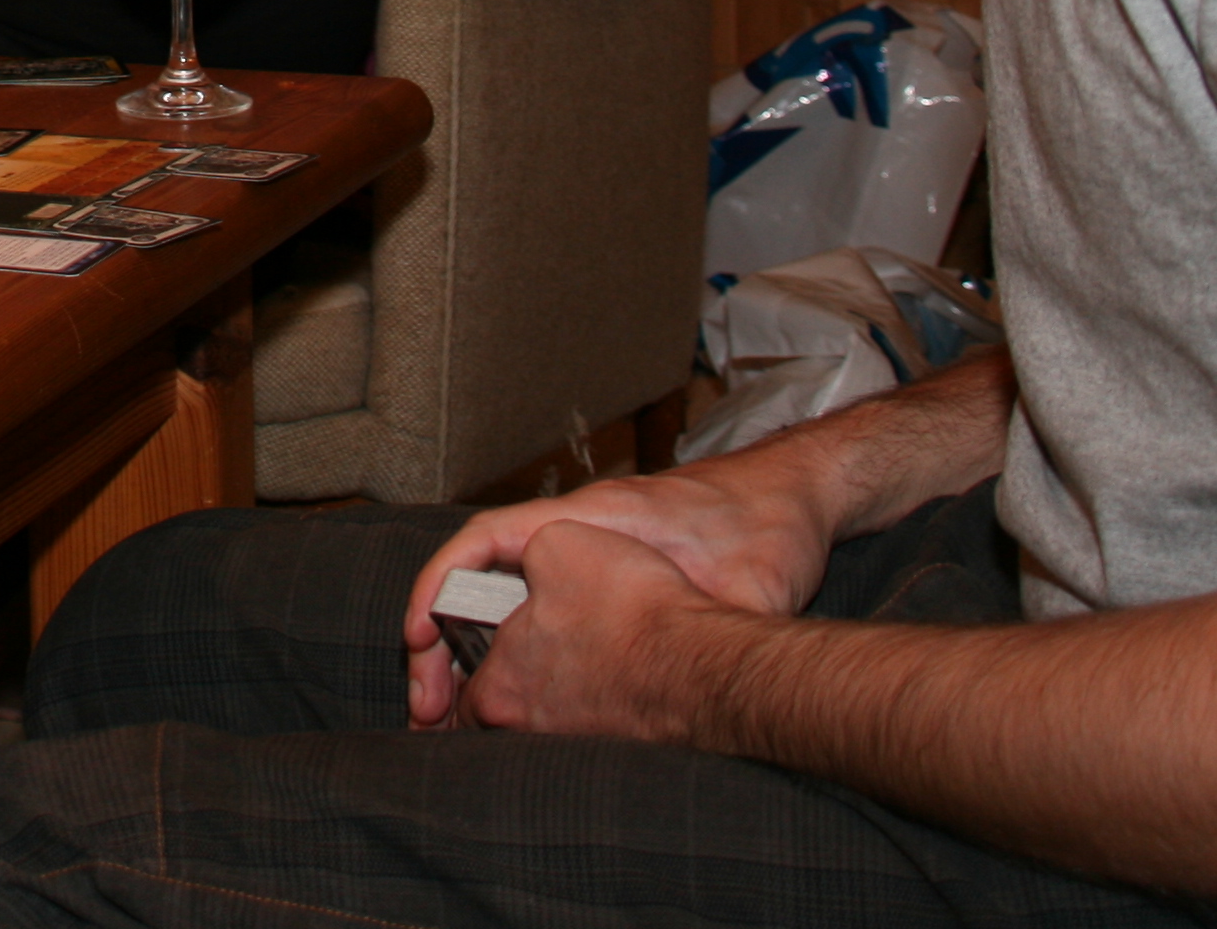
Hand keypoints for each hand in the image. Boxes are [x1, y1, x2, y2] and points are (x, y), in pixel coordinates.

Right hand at [400, 460, 830, 726]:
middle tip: (424, 708)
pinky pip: (537, 611)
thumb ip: (712, 624)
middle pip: (480, 577)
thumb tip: (695, 684)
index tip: (416, 638)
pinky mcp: (611, 576)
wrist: (800, 494)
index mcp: (593, 517)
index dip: (437, 585)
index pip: (486, 537)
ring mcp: (592, 553)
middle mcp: (580, 531)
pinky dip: (511, 653)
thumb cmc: (770, 522)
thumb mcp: (749, 581)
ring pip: (505, 599)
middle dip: (440, 640)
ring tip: (453, 721)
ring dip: (472, 654)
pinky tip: (516, 704)